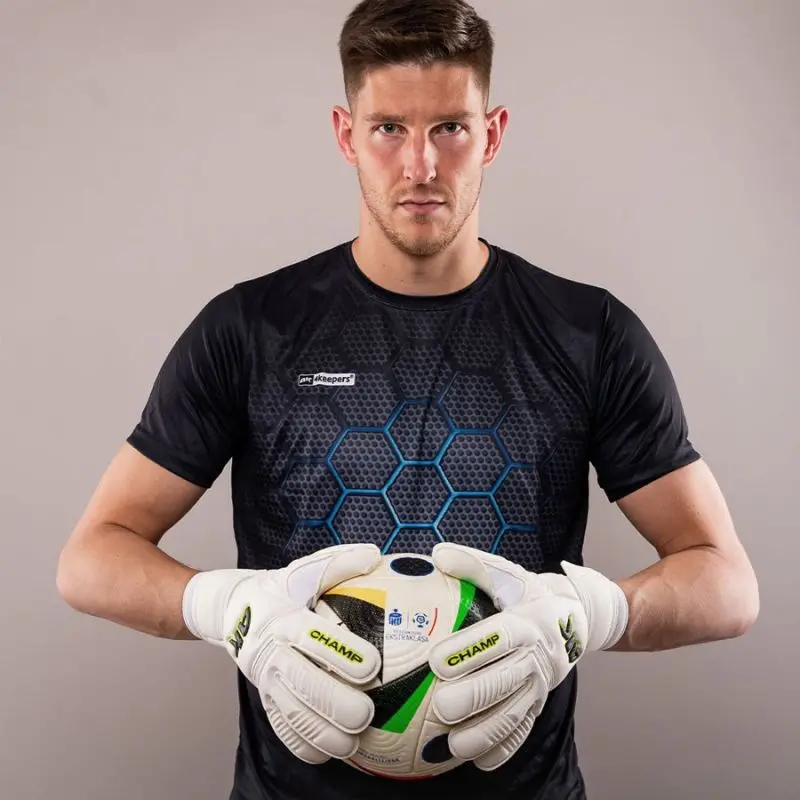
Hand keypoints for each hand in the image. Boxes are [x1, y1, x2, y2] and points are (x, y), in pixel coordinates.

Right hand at [181, 543, 381, 764]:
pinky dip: (300, 744)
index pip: (314, 638)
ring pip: (292, 712)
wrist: (230, 609)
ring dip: (322, 732)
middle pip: (303, 682)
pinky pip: (280, 726)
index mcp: (286, 619)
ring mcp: (267, 678)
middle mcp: (274, 651)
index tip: (373, 666)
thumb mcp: (302, 571)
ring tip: (352, 744)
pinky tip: (324, 755)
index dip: (342, 653)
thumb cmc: (277, 590)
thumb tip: (374, 554)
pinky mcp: (264, 696)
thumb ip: (337, 563)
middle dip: (335, 703)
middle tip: (366, 715)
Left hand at [427, 543, 627, 770]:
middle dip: (473, 696)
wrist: (576, 617)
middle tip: (441, 707)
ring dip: (484, 731)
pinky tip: (479, 761)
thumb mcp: (507, 575)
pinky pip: (523, 729)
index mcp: (524, 623)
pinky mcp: (539, 702)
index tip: (436, 660)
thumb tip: (438, 553)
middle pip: (504, 680)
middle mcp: (534, 656)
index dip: (468, 650)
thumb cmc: (529, 594)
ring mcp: (539, 684)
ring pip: (513, 712)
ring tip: (453, 744)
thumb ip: (473, 564)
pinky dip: (503, 747)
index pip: (496, 638)